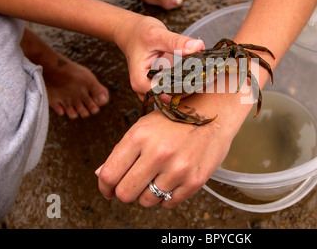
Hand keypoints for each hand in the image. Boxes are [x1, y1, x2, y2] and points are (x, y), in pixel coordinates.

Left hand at [95, 91, 249, 207]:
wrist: (214, 114)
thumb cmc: (177, 118)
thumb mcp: (144, 126)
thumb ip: (122, 151)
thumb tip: (101, 174)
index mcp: (139, 136)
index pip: (109, 175)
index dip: (104, 187)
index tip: (108, 189)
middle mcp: (157, 153)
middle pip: (125, 193)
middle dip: (125, 192)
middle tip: (133, 184)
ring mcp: (177, 169)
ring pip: (146, 201)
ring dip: (147, 194)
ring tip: (156, 178)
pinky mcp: (194, 181)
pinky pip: (168, 203)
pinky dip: (166, 196)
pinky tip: (170, 180)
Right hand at [113, 14, 204, 99]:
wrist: (133, 32)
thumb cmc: (141, 33)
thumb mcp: (158, 34)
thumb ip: (177, 42)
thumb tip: (198, 46)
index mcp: (140, 82)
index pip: (165, 94)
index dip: (184, 88)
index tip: (201, 77)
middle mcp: (146, 90)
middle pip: (172, 98)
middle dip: (191, 88)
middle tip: (211, 75)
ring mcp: (154, 90)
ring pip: (176, 96)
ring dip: (193, 87)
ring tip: (210, 74)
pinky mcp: (163, 86)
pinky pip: (178, 90)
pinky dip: (190, 82)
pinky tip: (204, 73)